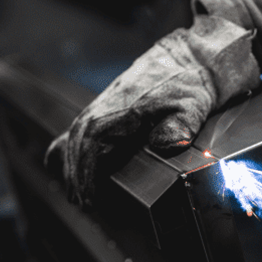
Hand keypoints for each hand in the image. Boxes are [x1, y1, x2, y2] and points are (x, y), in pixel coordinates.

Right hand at [45, 15, 259, 205]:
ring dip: (71, 163)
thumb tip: (166, 142)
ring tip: (75, 192)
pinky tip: (69, 164)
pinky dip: (72, 148)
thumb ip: (180, 125)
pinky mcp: (108, 107)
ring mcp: (105, 105)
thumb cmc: (190, 84)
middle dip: (75, 173)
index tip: (88, 195)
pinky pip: (82, 129)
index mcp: (122, 107)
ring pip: (75, 134)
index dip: (85, 170)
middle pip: (77, 141)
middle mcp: (106, 105)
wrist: (189, 59)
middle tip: (81, 202)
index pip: (91, 141)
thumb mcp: (192, 105)